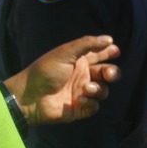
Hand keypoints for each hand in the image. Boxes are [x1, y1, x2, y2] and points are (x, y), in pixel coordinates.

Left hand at [4, 35, 120, 125]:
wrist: (31, 96)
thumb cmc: (46, 70)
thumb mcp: (65, 52)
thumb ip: (87, 44)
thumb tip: (109, 39)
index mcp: (80, 61)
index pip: (100, 55)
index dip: (109, 52)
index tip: (115, 51)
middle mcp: (83, 76)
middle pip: (107, 73)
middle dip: (112, 73)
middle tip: (108, 74)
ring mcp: (82, 93)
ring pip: (103, 90)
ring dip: (98, 89)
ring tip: (85, 88)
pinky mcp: (80, 108)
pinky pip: (95, 106)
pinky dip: (91, 102)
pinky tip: (80, 100)